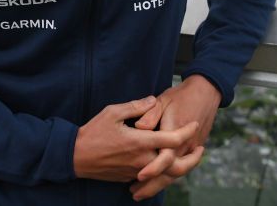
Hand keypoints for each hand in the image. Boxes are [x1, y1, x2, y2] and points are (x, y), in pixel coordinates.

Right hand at [73, 96, 198, 182]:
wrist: (76, 156)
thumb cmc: (93, 132)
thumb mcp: (113, 112)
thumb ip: (136, 106)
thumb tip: (152, 99)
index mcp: (140, 141)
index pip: (171, 139)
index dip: (186, 131)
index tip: (194, 124)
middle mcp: (142, 159)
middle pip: (175, 164)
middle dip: (192, 159)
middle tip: (200, 149)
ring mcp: (136, 171)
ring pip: (165, 174)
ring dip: (180, 166)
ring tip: (188, 156)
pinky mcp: (130, 177)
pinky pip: (152, 176)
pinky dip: (163, 171)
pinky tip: (166, 161)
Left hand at [128, 75, 221, 200]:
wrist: (206, 93)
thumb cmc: (180, 96)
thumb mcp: (163, 100)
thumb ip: (150, 113)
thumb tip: (139, 127)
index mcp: (175, 132)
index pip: (165, 157)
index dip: (153, 168)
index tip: (139, 177)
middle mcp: (185, 145)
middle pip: (170, 173)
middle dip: (153, 186)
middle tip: (134, 193)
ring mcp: (191, 149)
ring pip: (176, 173)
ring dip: (159, 184)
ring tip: (141, 192)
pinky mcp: (194, 149)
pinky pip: (181, 168)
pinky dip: (168, 177)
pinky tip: (156, 181)